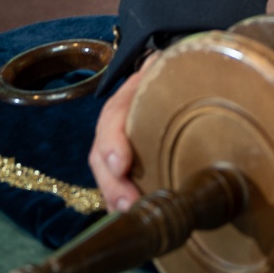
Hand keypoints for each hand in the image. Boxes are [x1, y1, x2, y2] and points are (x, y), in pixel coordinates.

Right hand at [88, 53, 155, 211]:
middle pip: (102, 156)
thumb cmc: (171, 74)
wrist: (169, 80)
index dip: (113, 142)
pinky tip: (129, 214)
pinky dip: (118, 201)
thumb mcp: (168, 67)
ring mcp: (116, 146)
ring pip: (105, 174)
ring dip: (114, 196)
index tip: (121, 164)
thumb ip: (165, 66)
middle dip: (113, 181)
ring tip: (127, 211)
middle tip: (128, 202)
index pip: (112, 119)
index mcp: (126, 98)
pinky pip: (114, 185)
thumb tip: (162, 58)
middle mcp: (115, 124)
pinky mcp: (126, 164)